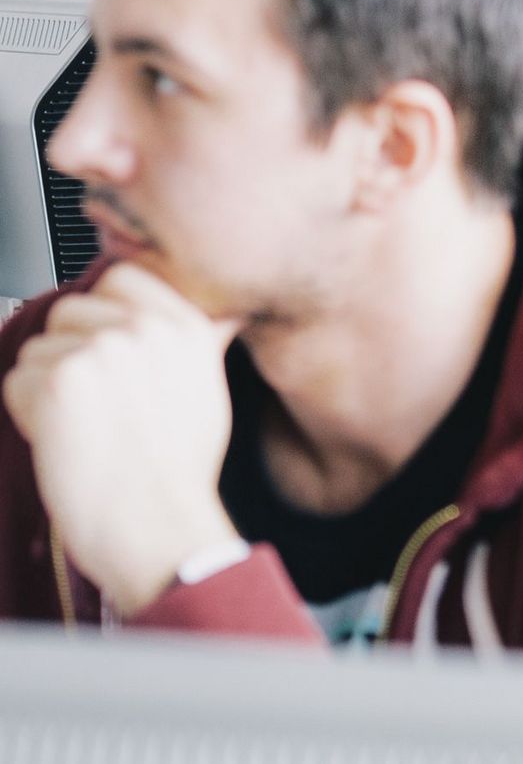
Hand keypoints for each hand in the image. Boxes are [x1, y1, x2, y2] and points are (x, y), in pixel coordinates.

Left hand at [3, 264, 245, 614]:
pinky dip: (28, 416)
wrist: (154, 524)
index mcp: (186, 327)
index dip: (103, 314)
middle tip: (99, 405)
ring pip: (37, 349)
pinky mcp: (59, 378)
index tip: (109, 353)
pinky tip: (67, 442)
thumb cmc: (177, 470)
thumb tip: (223, 310)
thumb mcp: (209, 390)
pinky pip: (16, 382)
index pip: (121, 277)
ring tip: (87, 428)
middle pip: (69, 311)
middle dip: (69, 354)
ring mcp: (101, 350)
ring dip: (47, 389)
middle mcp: (146, 329)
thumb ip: (199, 340)